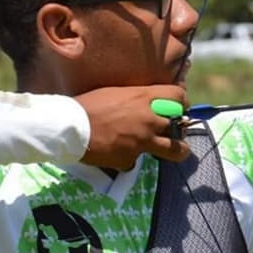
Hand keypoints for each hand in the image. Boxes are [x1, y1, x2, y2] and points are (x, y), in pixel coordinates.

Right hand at [74, 85, 190, 169]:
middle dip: (181, 128)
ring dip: (178, 150)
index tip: (180, 108)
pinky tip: (117, 153)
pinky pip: (136, 160)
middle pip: (180, 124)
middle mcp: (149, 119)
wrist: (69, 127)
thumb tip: (148, 103)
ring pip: (174, 149)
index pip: (179, 96)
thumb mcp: (118, 93)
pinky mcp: (130, 159)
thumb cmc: (89, 104)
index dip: (182, 102)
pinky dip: (129, 158)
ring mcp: (142, 141)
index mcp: (145, 97)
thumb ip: (138, 99)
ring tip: (181, 151)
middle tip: (179, 130)